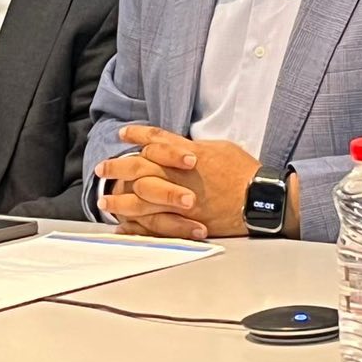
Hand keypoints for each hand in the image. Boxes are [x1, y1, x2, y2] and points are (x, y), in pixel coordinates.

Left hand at [101, 126, 265, 238]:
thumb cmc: (244, 172)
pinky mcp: (185, 222)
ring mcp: (180, 202)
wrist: (260, 199)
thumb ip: (193, 148)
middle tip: (102, 169)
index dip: (137, 136)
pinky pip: (155, 225)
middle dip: (117, 169)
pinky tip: (124, 226)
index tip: (122, 134)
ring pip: (141, 200)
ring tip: (104, 202)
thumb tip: (177, 147)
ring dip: (120, 200)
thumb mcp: (219, 148)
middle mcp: (179, 177)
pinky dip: (138, 227)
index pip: (155, 141)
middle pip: (140, 170)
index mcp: (187, 155)